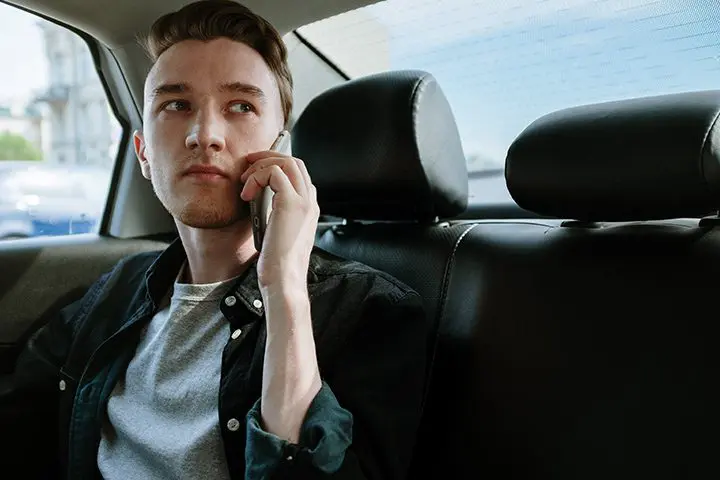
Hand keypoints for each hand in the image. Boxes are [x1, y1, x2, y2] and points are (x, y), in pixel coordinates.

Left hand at [240, 151, 319, 288]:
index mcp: (309, 209)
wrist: (284, 279)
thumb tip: (258, 200)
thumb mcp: (278, 233)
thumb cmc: (279, 264)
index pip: (298, 175)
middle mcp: (310, 202)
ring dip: (261, 165)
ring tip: (246, 181)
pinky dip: (256, 177)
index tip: (255, 172)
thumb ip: (276, 215)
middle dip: (269, 157)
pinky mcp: (290, 203)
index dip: (276, 167)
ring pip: (287, 161)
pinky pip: (274, 172)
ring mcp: (304, 201)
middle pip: (295, 162)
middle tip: (248, 165)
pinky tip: (246, 194)